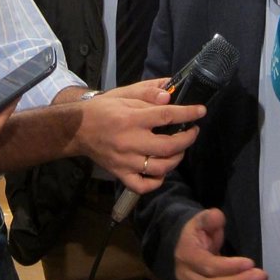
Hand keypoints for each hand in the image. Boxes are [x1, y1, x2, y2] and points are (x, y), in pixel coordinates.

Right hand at [76, 78, 204, 193]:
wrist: (77, 129)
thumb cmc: (104, 109)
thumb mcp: (124, 93)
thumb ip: (148, 93)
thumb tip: (170, 96)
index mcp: (131, 119)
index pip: (166, 116)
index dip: (188, 113)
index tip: (201, 111)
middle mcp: (129, 142)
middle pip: (168, 146)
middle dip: (187, 139)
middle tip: (192, 131)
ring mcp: (125, 161)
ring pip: (160, 168)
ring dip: (176, 159)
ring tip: (180, 149)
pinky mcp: (120, 174)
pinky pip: (143, 186)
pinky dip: (157, 182)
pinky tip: (162, 170)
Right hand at [173, 208, 267, 279]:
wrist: (185, 245)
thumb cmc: (198, 231)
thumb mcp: (202, 219)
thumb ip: (210, 218)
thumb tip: (217, 217)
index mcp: (186, 255)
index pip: (208, 267)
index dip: (229, 267)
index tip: (250, 262)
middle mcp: (186, 276)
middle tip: (261, 275)